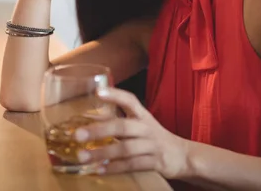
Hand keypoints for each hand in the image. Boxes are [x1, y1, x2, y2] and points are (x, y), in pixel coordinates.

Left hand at [74, 87, 189, 178]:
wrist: (183, 155)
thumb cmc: (155, 138)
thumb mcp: (141, 125)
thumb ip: (120, 121)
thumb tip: (90, 120)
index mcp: (143, 116)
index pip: (130, 100)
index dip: (115, 95)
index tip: (97, 92)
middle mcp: (147, 128)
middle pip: (122, 126)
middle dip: (99, 130)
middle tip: (78, 134)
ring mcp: (151, 146)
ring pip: (125, 148)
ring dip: (102, 153)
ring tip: (82, 156)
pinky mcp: (155, 163)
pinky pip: (132, 165)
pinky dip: (115, 168)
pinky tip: (99, 169)